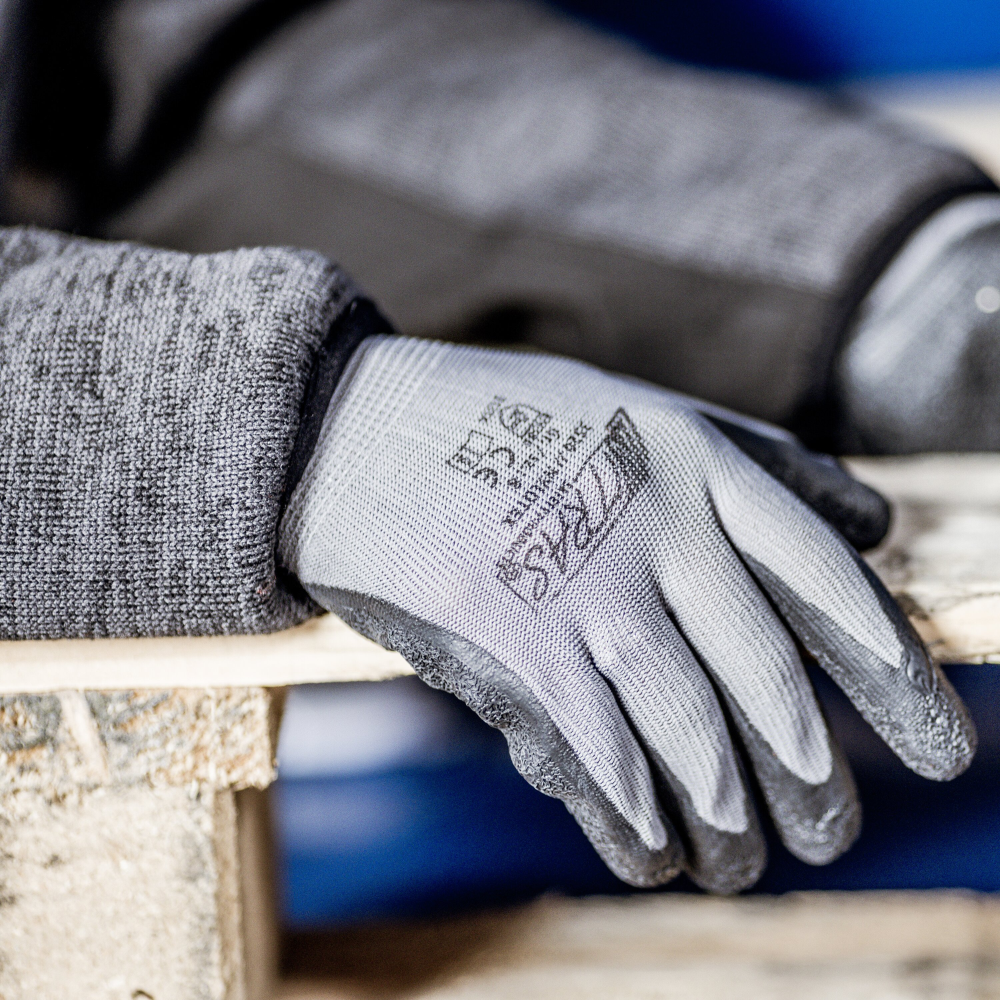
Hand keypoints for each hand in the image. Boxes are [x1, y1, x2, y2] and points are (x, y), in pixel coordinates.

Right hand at [279, 335, 974, 891]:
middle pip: (771, 685)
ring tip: (742, 864)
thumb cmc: (508, 422)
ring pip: (694, 739)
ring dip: (728, 821)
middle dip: (814, 779)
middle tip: (833, 834)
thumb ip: (765, 457)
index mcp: (699, 464)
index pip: (832, 586)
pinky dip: (636, 824)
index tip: (941, 753)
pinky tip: (654, 854)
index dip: (897, 679)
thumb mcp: (647, 408)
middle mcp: (657, 528)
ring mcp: (583, 591)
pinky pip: (600, 763)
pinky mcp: (513, 648)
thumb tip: (873, 523)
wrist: (359, 430)